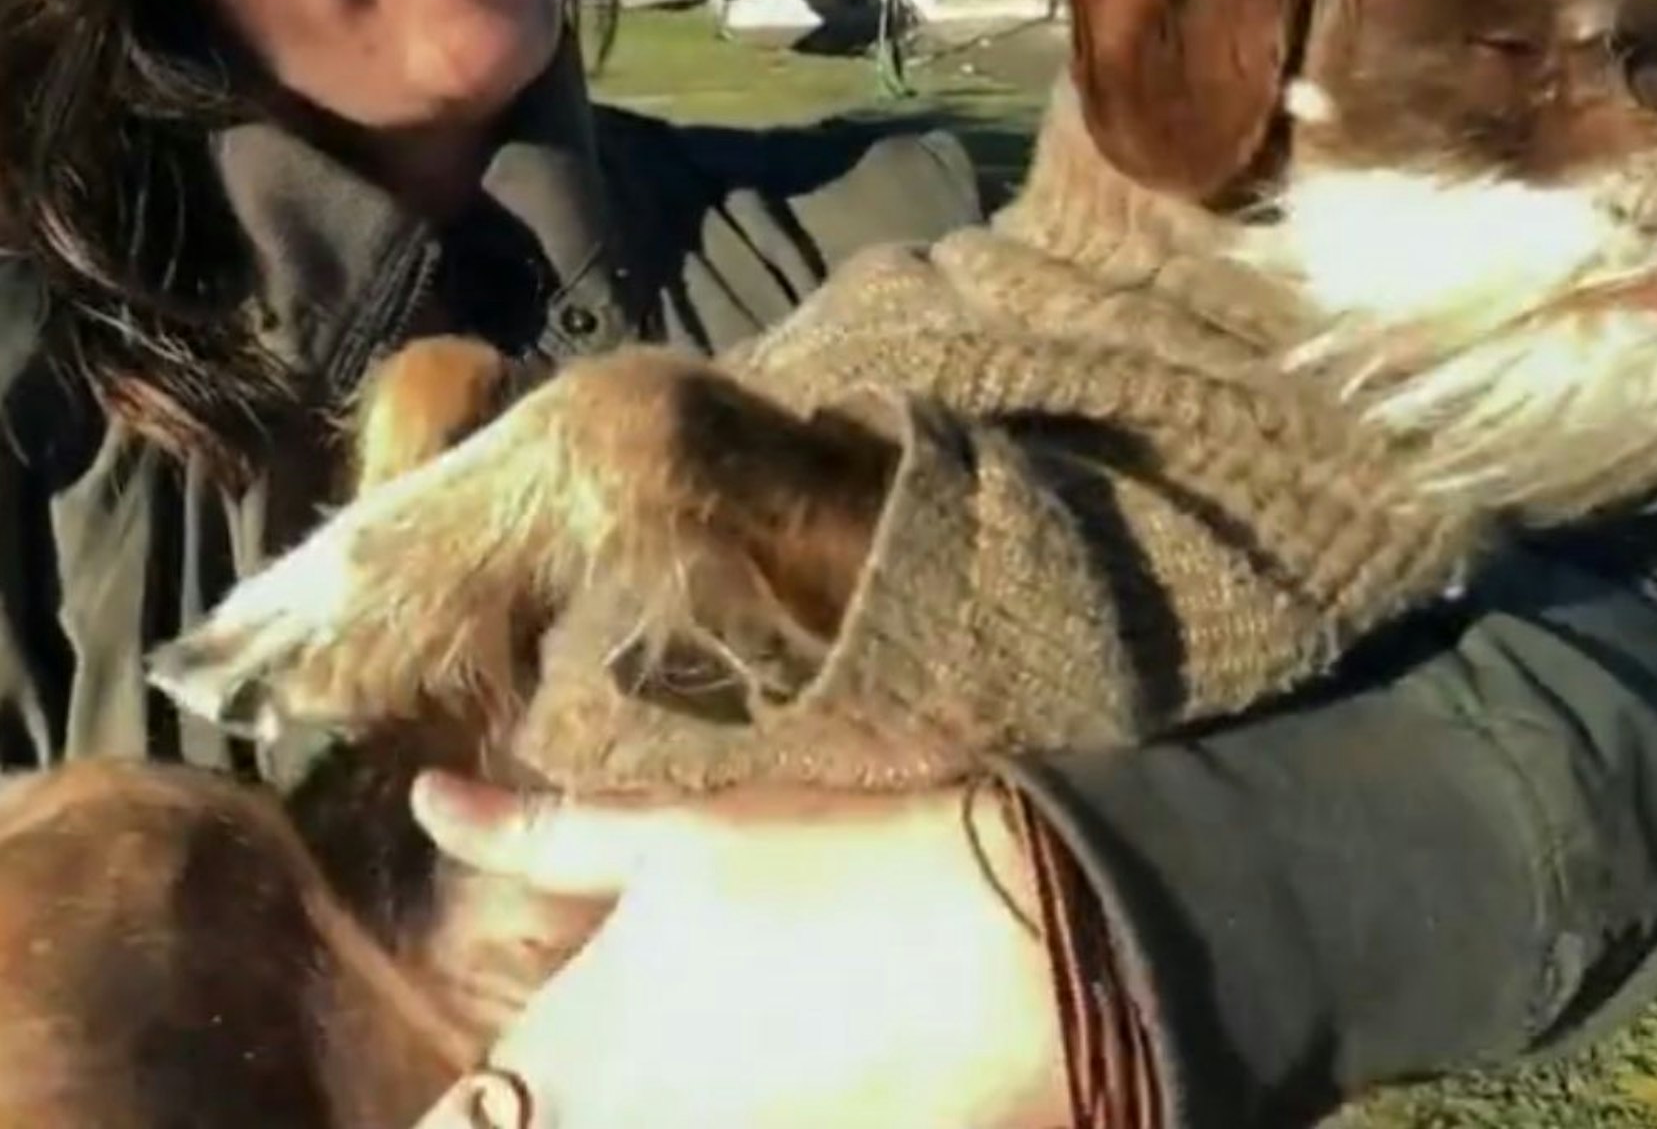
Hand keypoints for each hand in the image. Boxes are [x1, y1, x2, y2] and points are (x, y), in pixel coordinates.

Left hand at [407, 773, 1070, 1128]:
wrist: (990, 950)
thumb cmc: (822, 868)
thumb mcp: (673, 833)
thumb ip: (539, 838)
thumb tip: (426, 801)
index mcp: (570, 1049)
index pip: (457, 1121)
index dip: (470, 1103)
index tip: (489, 1078)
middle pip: (528, 1128)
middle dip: (540, 1102)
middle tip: (592, 1050)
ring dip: (640, 1102)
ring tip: (703, 1043)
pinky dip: (721, 1111)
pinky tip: (769, 1075)